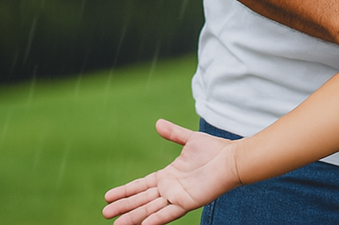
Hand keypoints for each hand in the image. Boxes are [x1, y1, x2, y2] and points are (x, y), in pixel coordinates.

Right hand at [102, 120, 240, 224]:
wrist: (232, 158)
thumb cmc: (215, 150)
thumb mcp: (190, 140)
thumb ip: (173, 134)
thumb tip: (158, 123)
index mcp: (168, 175)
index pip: (140, 185)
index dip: (125, 191)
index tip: (108, 196)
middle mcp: (170, 188)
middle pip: (141, 200)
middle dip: (123, 206)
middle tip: (105, 214)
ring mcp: (177, 197)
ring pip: (150, 209)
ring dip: (133, 217)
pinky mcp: (187, 202)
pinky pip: (168, 213)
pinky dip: (155, 219)